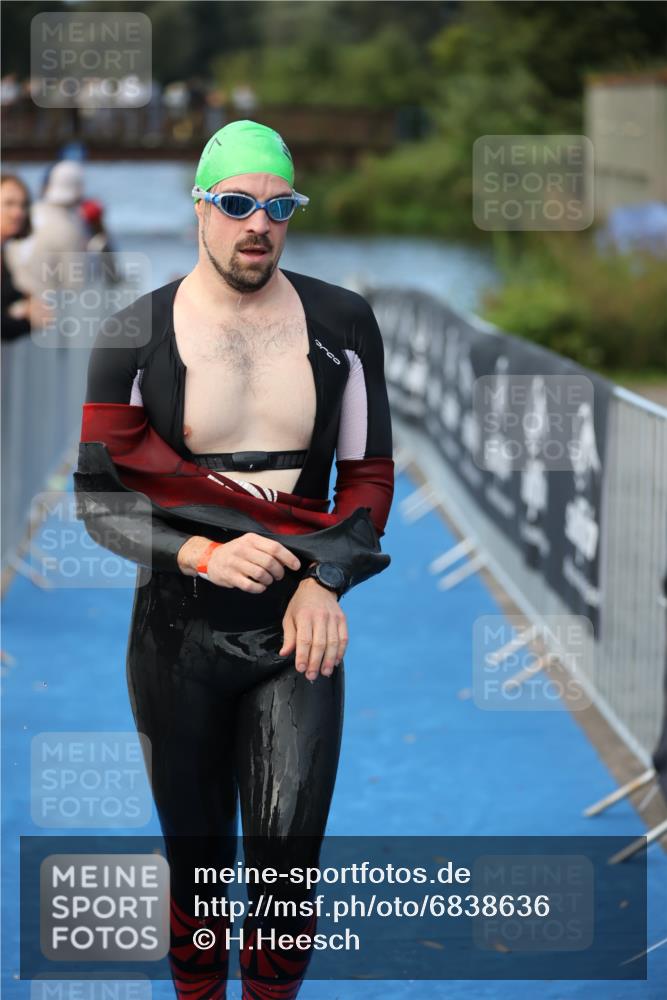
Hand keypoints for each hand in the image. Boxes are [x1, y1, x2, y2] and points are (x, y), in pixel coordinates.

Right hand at [177, 533, 299, 591]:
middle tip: (279, 576)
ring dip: (269, 580)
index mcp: (251, 539)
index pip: (274, 548)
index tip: (296, 566)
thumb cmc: (235, 552)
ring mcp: (235, 563)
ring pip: (261, 574)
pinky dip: (260, 588)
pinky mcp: (230, 577)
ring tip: (268, 581)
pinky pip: (251, 585)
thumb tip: (288, 560)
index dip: (288, 558)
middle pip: (269, 562)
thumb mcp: (249, 543)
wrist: (210, 558)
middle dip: (279, 572)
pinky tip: (260, 587)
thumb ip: (266, 549)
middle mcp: (243, 549)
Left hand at [280, 578, 347, 680]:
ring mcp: (333, 618)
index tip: (300, 668)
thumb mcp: (289, 617)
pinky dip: (340, 652)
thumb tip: (285, 653)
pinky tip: (335, 662)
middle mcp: (320, 617)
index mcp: (304, 616)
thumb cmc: (301, 604)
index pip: (304, 640)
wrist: (319, 586)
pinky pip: (343, 638)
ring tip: (325, 672)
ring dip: (329, 660)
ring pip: (333, 643)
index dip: (302, 656)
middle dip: (315, 662)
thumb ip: (289, 636)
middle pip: (319, 644)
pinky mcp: (342, 620)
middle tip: (312, 675)